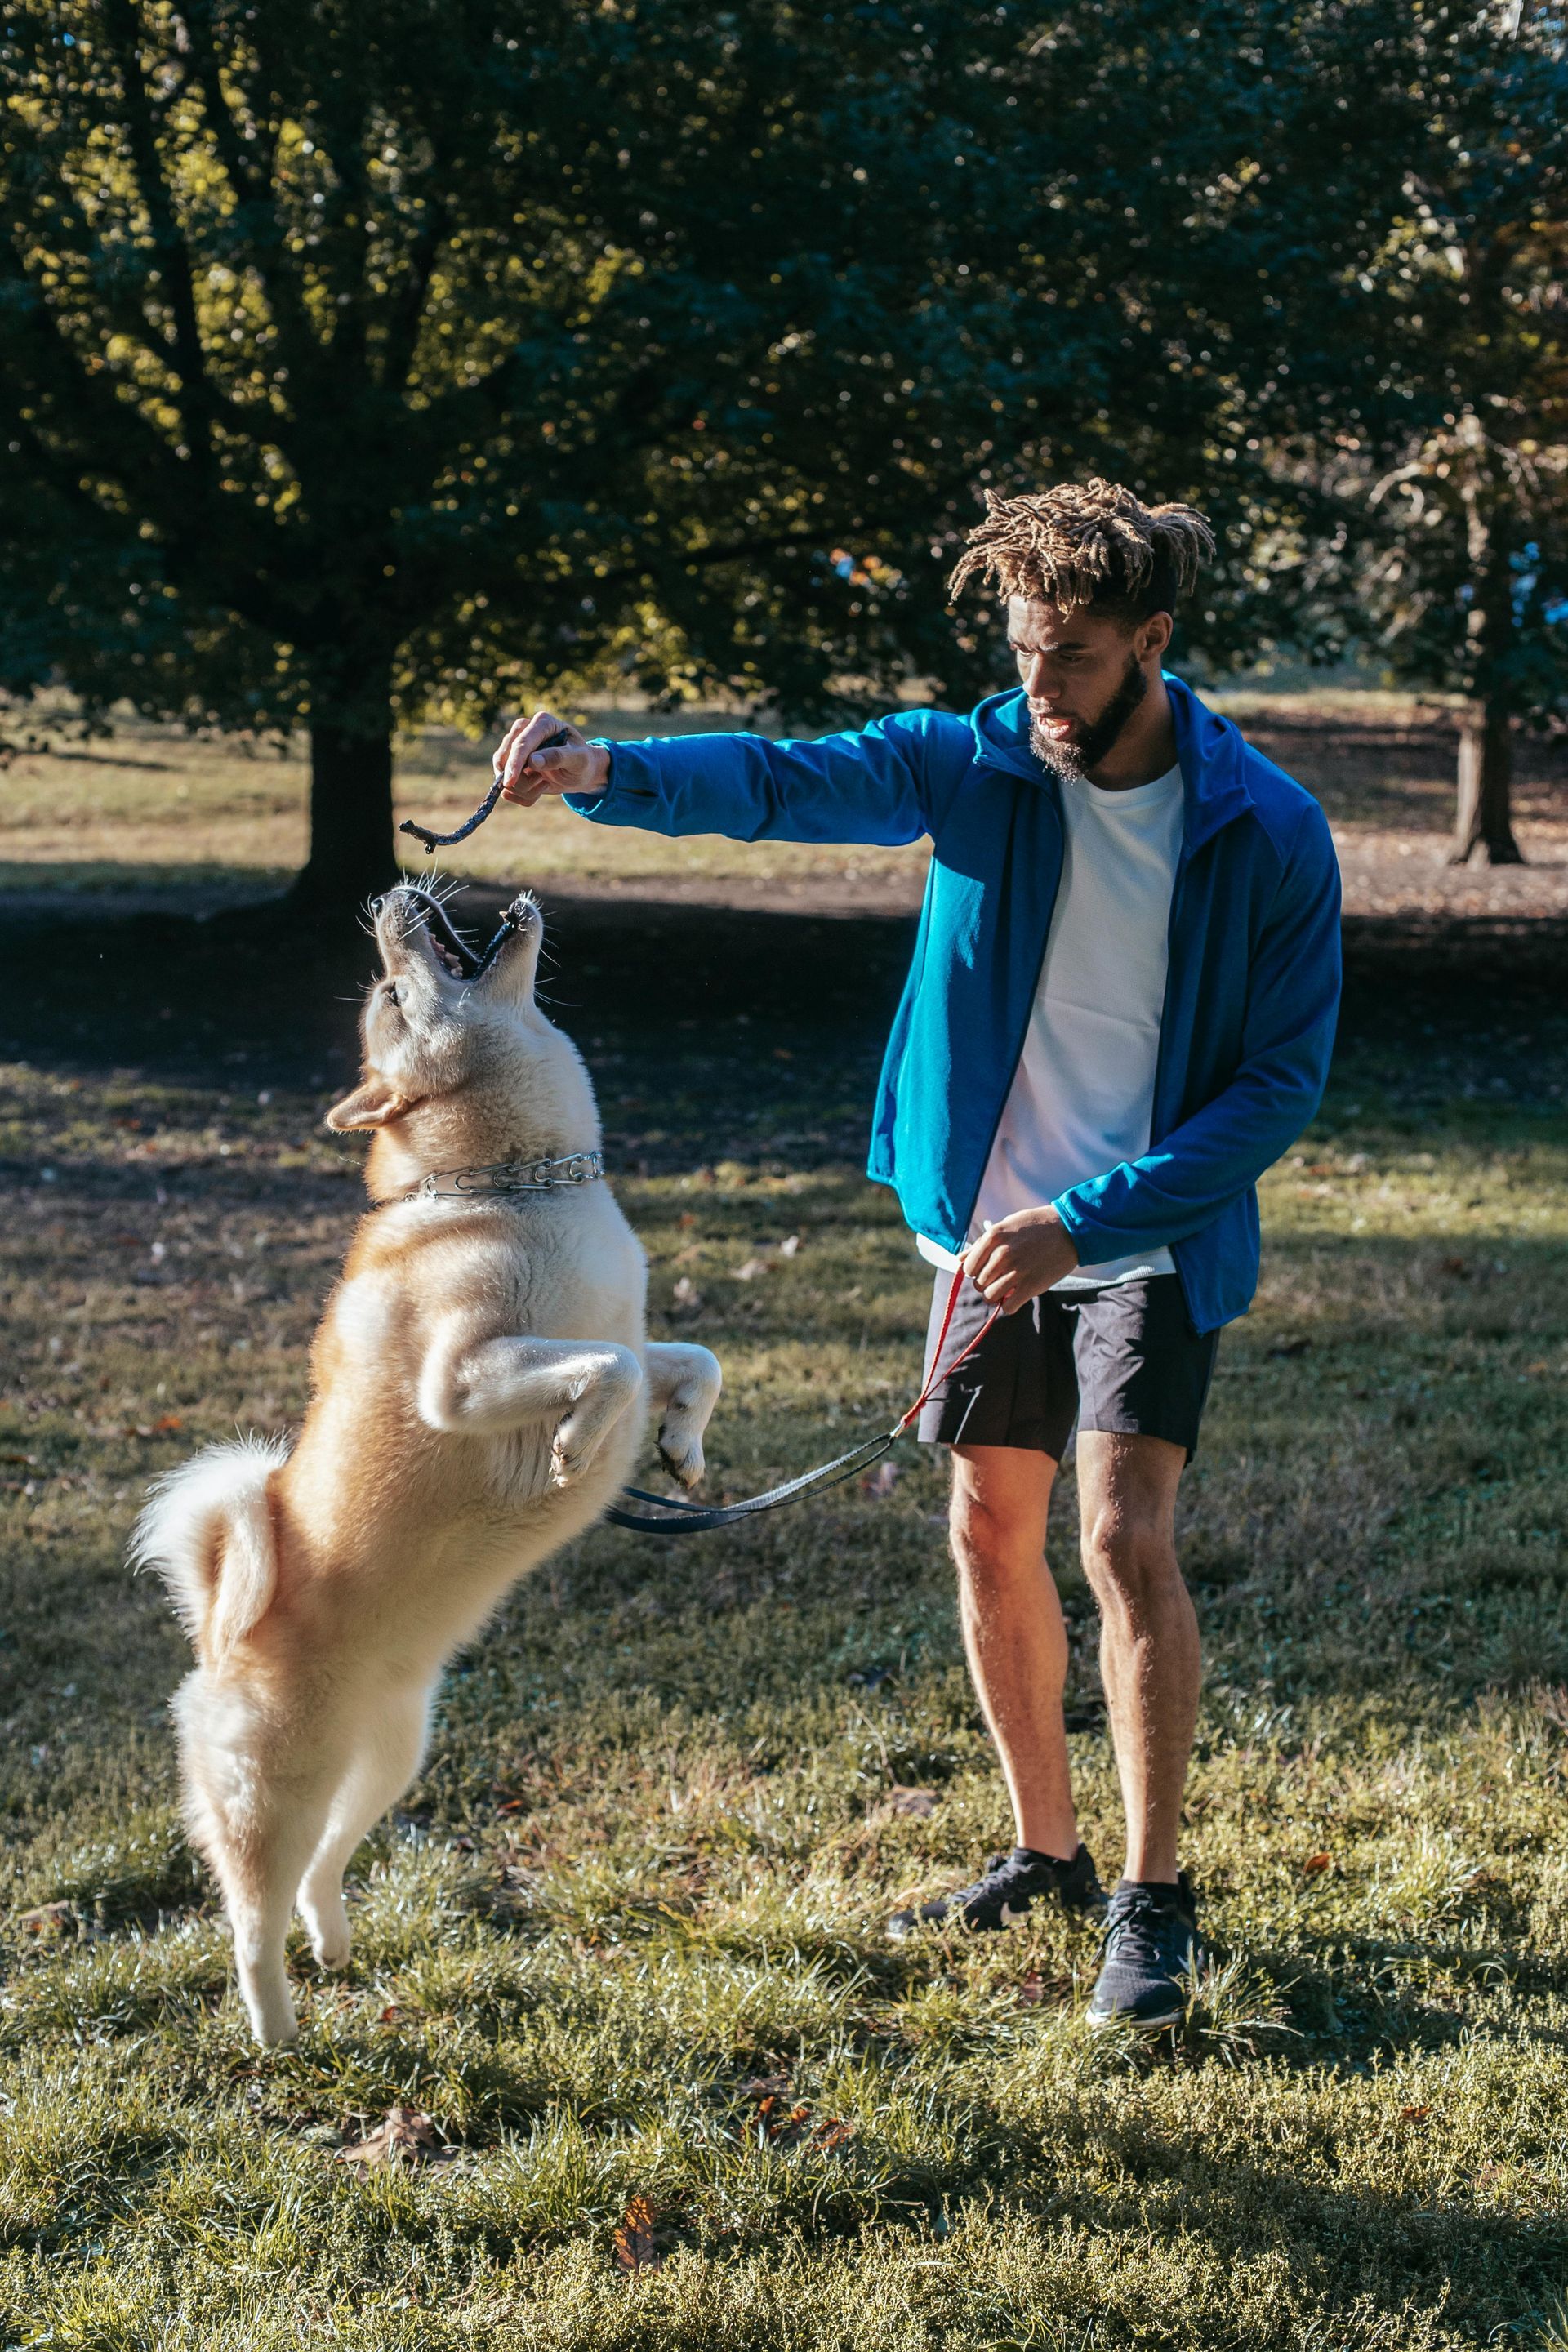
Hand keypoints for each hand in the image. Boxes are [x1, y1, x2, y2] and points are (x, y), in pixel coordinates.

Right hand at [494, 709, 609, 806]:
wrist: (581, 772)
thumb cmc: (583, 761)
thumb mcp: (578, 759)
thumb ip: (557, 757)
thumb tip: (532, 761)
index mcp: (543, 722)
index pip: (521, 743)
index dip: (514, 763)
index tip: (510, 781)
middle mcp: (524, 730)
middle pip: (504, 758)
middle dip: (521, 779)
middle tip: (544, 783)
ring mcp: (514, 747)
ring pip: (501, 773)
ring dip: (523, 788)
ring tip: (544, 784)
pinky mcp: (511, 764)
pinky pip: (506, 787)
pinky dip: (522, 795)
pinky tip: (538, 788)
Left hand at [962, 1207, 1078, 1313]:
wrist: (1069, 1229)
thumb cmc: (1036, 1226)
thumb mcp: (1006, 1226)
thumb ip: (981, 1244)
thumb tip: (959, 1260)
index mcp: (993, 1237)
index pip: (967, 1268)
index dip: (975, 1272)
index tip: (986, 1270)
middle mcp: (1001, 1254)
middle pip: (978, 1283)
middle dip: (986, 1283)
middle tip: (1001, 1277)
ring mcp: (1016, 1271)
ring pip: (990, 1296)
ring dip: (997, 1295)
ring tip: (1008, 1287)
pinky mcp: (1031, 1286)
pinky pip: (1008, 1307)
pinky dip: (1010, 1304)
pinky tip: (1017, 1295)